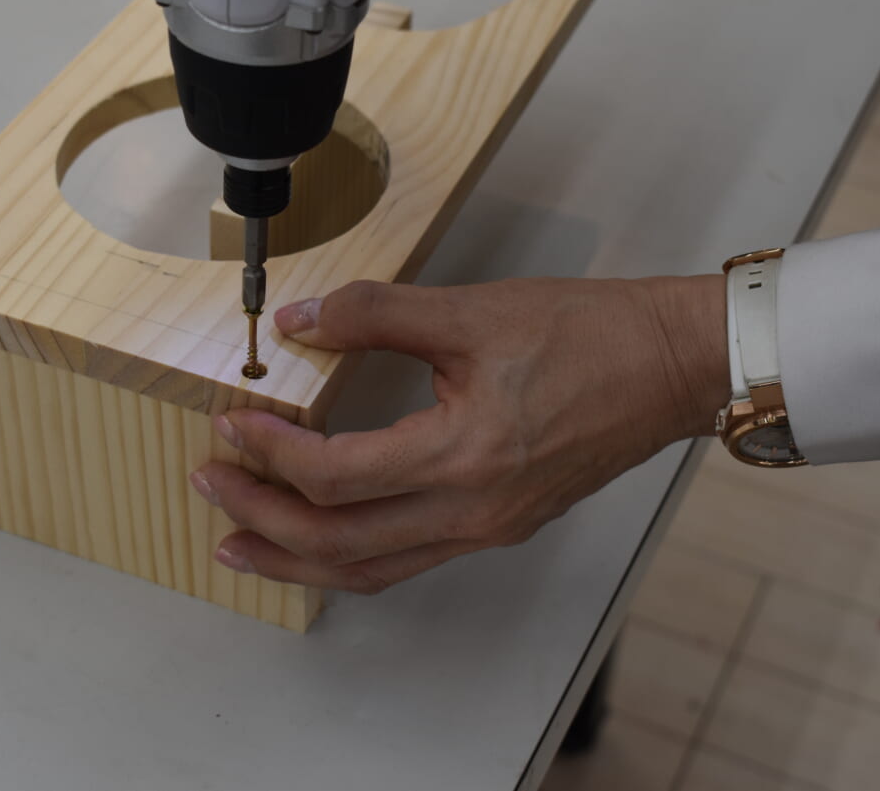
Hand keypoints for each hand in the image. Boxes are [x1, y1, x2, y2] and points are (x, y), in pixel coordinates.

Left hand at [190, 275, 726, 592]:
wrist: (671, 365)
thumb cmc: (589, 333)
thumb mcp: (471, 311)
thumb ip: (376, 314)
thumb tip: (300, 320)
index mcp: (464, 456)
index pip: (336, 477)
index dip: (270, 454)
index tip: (231, 423)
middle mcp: (474, 511)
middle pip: (340, 544)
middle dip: (262, 519)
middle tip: (209, 488)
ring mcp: (488, 528)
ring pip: (371, 568)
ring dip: (297, 559)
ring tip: (239, 544)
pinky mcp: (499, 525)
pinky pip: (407, 560)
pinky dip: (350, 556)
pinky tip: (320, 539)